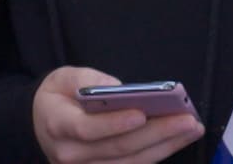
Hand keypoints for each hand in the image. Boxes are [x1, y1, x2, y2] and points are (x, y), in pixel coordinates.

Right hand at [31, 67, 205, 163]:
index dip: (115, 123)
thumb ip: (86, 79)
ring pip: (131, 162)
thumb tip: (119, 88)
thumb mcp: (62, 77)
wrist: (41, 125)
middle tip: (187, 120)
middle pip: (118, 148)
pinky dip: (157, 154)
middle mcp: (71, 155)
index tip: (142, 113)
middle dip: (156, 133)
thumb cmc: (57, 98)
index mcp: (57, 125)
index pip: (87, 129)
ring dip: (165, 146)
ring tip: (191, 128)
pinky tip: (177, 140)